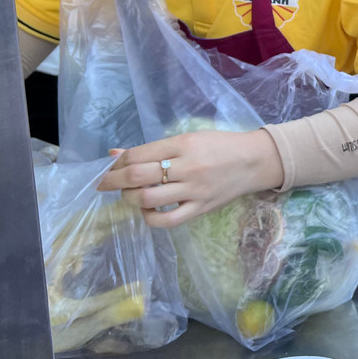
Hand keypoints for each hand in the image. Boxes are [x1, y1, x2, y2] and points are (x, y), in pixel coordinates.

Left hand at [99, 129, 283, 227]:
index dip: (117, 162)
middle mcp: (187, 166)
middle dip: (112, 181)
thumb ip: (153, 149)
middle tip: (103, 184)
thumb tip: (115, 154)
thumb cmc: (220, 145)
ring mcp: (194, 190)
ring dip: (129, 198)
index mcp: (183, 144)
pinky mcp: (201, 208)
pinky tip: (147, 211)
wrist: (254, 161)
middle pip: (137, 176)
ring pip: (148, 199)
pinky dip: (150, 218)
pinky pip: (168, 220)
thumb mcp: (188, 138)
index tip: (109, 167)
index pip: (138, 155)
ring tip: (129, 195)